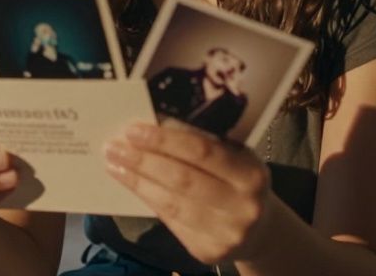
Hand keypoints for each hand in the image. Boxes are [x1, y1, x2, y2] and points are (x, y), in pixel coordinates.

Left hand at [104, 121, 272, 264]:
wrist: (260, 231)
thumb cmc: (239, 183)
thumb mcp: (236, 159)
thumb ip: (205, 144)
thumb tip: (156, 123)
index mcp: (251, 174)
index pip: (202, 152)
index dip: (165, 140)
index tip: (134, 129)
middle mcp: (243, 206)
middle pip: (182, 179)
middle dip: (143, 161)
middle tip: (115, 146)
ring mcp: (225, 233)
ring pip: (171, 203)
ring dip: (138, 181)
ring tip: (115, 164)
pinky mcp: (208, 251)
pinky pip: (171, 222)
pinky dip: (149, 199)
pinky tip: (132, 184)